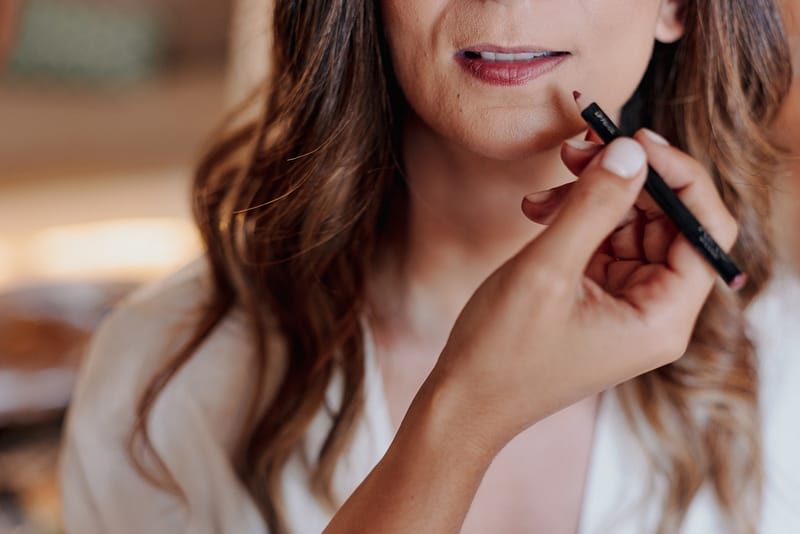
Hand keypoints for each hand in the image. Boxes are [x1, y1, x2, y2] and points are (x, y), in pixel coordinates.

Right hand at [423, 129, 737, 452]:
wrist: (466, 399)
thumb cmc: (502, 352)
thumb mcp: (547, 270)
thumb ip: (593, 205)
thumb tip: (629, 150)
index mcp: (663, 318)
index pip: (704, 230)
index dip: (678, 176)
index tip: (634, 139)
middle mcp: (656, 313)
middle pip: (667, 223)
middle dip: (623, 182)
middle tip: (577, 151)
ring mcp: (628, 306)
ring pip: (630, 228)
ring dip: (590, 200)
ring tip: (541, 194)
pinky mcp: (600, 301)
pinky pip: (602, 244)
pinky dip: (574, 222)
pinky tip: (537, 213)